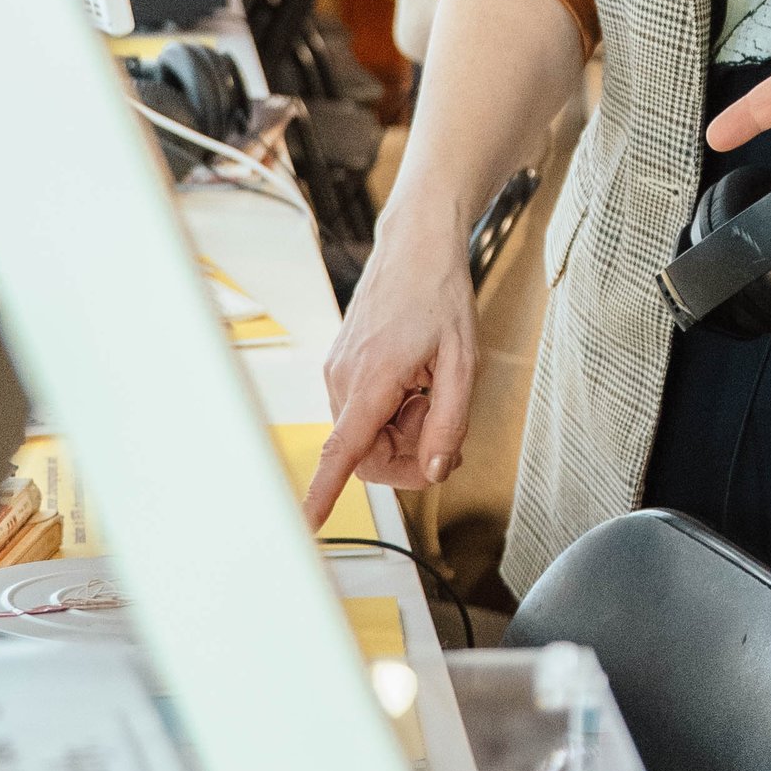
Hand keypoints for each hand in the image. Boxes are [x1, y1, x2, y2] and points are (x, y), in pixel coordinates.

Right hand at [308, 213, 476, 524]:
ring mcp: (337, 372)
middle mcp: (344, 379)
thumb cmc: (441, 296)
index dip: (324, 491)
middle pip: (366, 455)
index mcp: (373, 379)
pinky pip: (361, 413)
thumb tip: (434, 471)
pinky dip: (390, 412)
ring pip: (365, 436)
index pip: (343, 450)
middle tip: (443, 424)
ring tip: (430, 392)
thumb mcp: (463, 363)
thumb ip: (449, 422)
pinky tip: (413, 383)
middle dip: (407, 454)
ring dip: (401, 431)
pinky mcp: (340, 366)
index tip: (306, 523)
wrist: (417, 247)